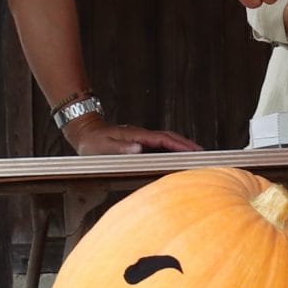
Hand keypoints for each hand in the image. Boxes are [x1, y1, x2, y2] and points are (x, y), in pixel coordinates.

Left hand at [65, 118, 205, 154]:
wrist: (83, 131)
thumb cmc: (91, 141)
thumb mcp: (102, 146)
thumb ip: (119, 148)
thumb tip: (138, 149)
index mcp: (136, 135)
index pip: (164, 139)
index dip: (180, 145)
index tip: (195, 151)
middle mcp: (141, 135)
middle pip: (170, 137)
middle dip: (187, 145)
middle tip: (203, 154)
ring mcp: (141, 137)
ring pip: (166, 140)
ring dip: (181, 145)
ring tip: (195, 155)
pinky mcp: (139, 141)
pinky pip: (160, 144)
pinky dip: (172, 148)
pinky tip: (176, 156)